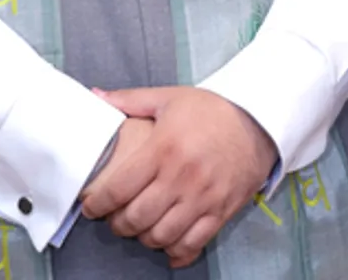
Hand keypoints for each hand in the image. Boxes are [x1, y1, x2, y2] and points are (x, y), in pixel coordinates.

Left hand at [81, 86, 276, 268]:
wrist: (255, 120)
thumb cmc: (208, 109)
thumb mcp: (167, 97)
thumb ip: (128, 100)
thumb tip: (95, 95)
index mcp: (162, 148)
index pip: (120, 187)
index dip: (99, 204)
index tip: (91, 207)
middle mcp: (181, 177)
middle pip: (138, 218)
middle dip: (118, 225)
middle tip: (114, 219)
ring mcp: (202, 198)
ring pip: (162, 236)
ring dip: (144, 238)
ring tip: (139, 229)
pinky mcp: (220, 212)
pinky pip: (193, 244)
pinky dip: (176, 252)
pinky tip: (167, 246)